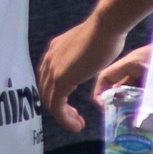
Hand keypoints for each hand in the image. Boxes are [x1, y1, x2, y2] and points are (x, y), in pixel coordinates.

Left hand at [37, 13, 129, 131]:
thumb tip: (87, 63)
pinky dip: (65, 119)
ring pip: (50, 102)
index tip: (72, 107)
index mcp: (53, 52)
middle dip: (60, 109)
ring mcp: (53, 70)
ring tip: (77, 124)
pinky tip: (76, 125)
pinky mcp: (61, 80)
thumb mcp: (86, 48)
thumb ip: (81, 58)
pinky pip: (57, 106)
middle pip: (47, 92)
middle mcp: (48, 60)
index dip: (58, 96)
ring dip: (63, 117)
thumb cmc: (104, 34)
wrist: (105, 28)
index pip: (48, 80)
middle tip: (75, 118)